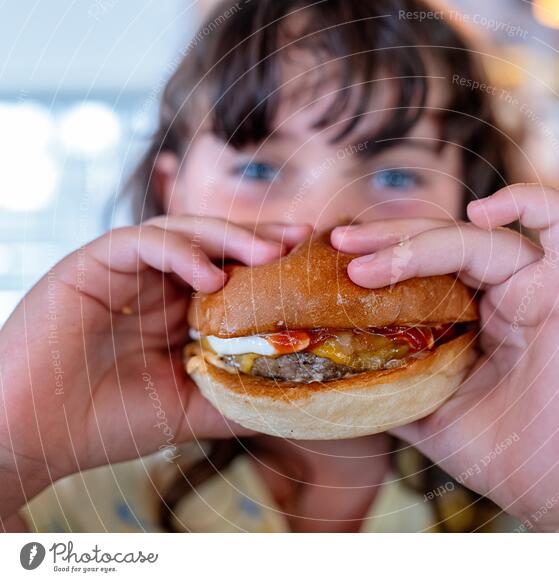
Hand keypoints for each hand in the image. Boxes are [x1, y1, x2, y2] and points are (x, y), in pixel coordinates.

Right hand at [0, 216, 310, 515]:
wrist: (32, 437)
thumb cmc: (107, 424)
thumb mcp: (192, 412)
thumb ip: (238, 400)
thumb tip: (300, 403)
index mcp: (179, 310)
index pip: (234, 270)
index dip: (273, 263)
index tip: (314, 263)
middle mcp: (156, 283)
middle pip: (217, 242)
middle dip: (261, 238)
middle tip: (302, 239)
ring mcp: (125, 271)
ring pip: (183, 231)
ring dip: (228, 237)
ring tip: (268, 254)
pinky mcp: (91, 265)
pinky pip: (141, 243)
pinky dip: (179, 252)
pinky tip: (210, 275)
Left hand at [331, 185, 558, 530]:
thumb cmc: (505, 454)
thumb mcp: (429, 413)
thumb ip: (393, 383)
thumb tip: (332, 373)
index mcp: (476, 315)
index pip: (425, 266)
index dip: (381, 257)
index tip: (331, 264)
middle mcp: (507, 292)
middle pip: (443, 242)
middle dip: (387, 240)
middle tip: (340, 246)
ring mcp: (541, 285)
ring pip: (479, 238)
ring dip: (420, 242)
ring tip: (369, 264)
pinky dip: (530, 202)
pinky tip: (482, 212)